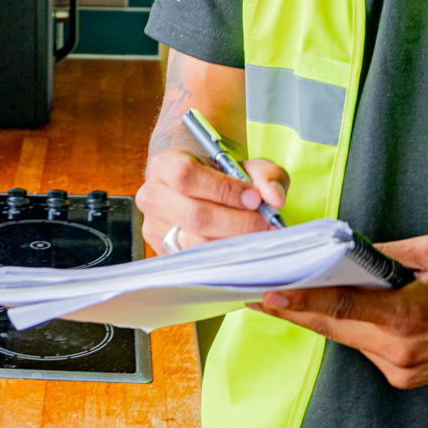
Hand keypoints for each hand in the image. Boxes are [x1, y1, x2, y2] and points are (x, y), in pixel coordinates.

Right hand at [136, 149, 287, 253]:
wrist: (199, 191)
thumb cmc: (221, 177)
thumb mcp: (246, 166)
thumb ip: (265, 175)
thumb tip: (274, 198)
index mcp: (165, 165)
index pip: (187, 176)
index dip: (223, 189)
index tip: (255, 198)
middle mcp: (153, 197)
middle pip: (194, 215)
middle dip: (237, 223)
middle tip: (267, 224)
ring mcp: (155, 229)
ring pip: (195, 244)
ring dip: (234, 244)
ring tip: (260, 238)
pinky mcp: (164, 253)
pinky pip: (196, 262)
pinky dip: (225, 259)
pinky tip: (244, 251)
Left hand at [248, 237, 427, 386]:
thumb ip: (385, 255)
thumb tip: (347, 250)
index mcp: (407, 316)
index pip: (341, 305)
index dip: (300, 300)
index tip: (267, 293)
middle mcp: (399, 349)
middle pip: (332, 326)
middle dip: (293, 309)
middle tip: (255, 293)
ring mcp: (399, 368)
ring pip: (344, 337)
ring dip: (318, 317)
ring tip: (284, 294)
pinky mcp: (402, 376)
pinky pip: (363, 345)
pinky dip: (347, 326)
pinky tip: (333, 309)